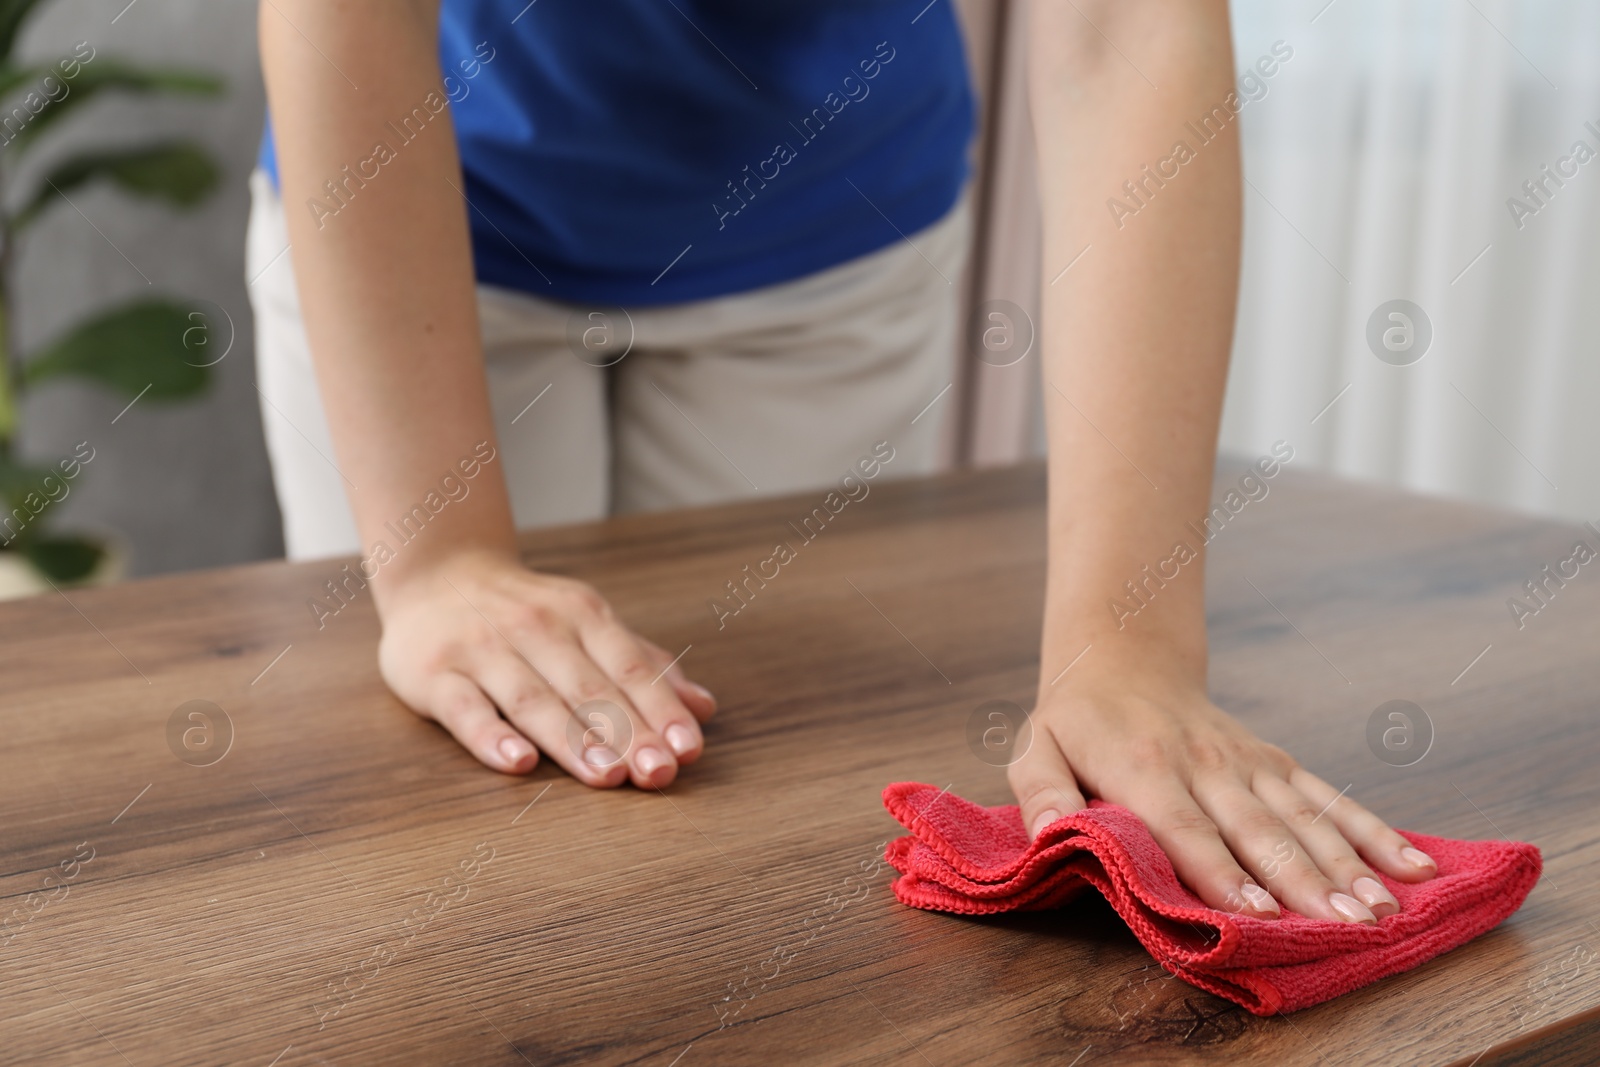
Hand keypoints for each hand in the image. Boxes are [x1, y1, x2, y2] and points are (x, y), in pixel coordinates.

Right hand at [376, 548, 715, 786]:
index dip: (661, 709)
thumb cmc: (527, 613)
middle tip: (658, 773)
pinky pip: (466, 708)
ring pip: (533, 700)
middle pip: (588, 687)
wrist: (435, 573)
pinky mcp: (435, 674)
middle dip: (628, 731)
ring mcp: (483, 648)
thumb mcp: (590, 624)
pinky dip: (491, 736)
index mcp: (582, 614)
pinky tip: (519, 763)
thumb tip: (705, 709)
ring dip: (572, 739)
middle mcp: (536, 626)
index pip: (629, 667)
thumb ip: (645, 666)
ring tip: (607, 775)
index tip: (688, 749)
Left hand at [1008, 647, 1437, 922]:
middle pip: (1258, 829)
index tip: (1253, 911)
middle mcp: (1205, 764)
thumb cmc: (1076, 721)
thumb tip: (1048, 837)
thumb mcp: (1035, 749)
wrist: (1122, 658)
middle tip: (1345, 925)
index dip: (1217, 870)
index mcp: (1143, 765)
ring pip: (1305, 817)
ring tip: (1386, 908)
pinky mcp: (1276, 762)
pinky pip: (1329, 797)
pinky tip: (1416, 865)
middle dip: (1303, 880)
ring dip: (1349, 864)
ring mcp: (1248, 763)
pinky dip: (1375, 831)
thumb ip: (1040, 794)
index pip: (1183, 826)